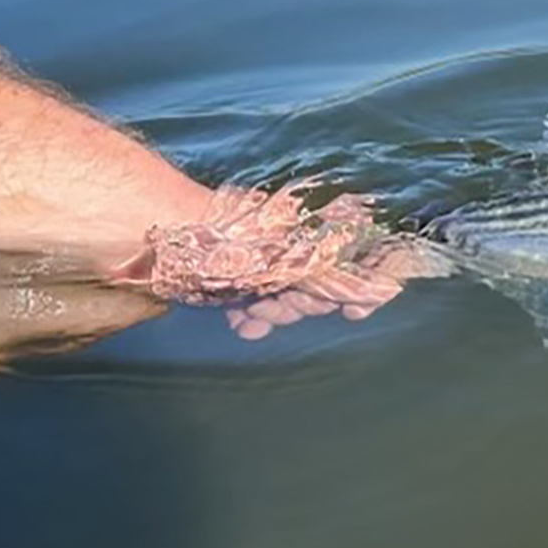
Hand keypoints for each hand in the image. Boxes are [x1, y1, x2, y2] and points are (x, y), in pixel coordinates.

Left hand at [112, 183, 448, 339]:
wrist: (158, 241)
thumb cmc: (231, 244)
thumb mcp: (291, 261)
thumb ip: (341, 276)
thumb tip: (389, 287)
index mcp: (320, 224)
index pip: (366, 251)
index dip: (370, 283)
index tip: (354, 312)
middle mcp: (300, 235)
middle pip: (328, 279)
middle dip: (308, 303)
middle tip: (280, 310)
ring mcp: (271, 253)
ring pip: (294, 293)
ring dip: (278, 312)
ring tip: (252, 318)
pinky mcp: (242, 269)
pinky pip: (263, 297)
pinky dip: (256, 314)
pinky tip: (242, 324)